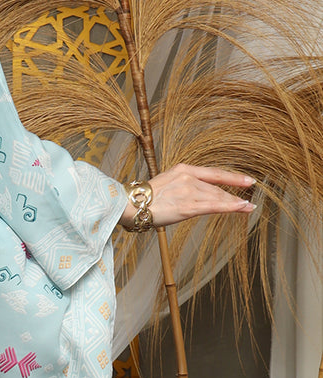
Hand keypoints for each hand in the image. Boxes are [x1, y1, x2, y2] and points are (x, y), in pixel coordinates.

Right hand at [120, 164, 255, 230]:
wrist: (130, 204)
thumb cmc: (144, 199)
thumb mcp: (166, 184)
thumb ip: (183, 187)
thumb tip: (194, 196)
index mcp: (183, 170)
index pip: (214, 173)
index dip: (232, 177)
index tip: (247, 180)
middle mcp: (188, 177)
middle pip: (217, 188)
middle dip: (234, 195)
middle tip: (248, 202)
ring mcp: (189, 191)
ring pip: (218, 198)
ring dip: (235, 203)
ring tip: (248, 208)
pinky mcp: (188, 206)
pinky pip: (215, 206)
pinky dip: (231, 206)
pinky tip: (242, 206)